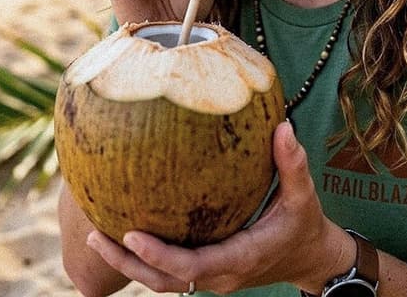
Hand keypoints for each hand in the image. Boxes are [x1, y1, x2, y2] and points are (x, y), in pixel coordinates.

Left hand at [86, 122, 354, 294]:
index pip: (191, 266)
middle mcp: (220, 275)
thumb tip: (283, 126)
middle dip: (128, 263)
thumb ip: (293, 163)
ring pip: (163, 281)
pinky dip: (144, 258)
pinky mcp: (208, 271)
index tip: (130, 235)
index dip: (159, 255)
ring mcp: (212, 277)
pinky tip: (122, 232)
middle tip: (95, 236)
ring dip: (128, 264)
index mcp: (239, 258)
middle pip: (165, 280)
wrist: (311, 259)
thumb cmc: (305, 225)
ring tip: (94, 236)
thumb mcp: (303, 195)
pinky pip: (170, 271)